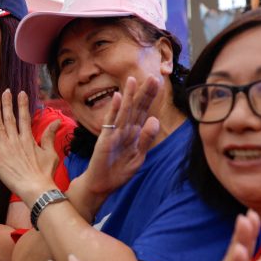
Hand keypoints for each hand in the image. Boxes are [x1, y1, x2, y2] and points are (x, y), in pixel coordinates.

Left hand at [0, 90, 60, 206]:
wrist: (35, 189)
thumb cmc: (44, 173)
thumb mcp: (51, 153)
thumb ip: (50, 136)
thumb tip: (57, 121)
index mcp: (28, 138)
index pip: (24, 116)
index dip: (22, 103)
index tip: (20, 93)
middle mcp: (15, 140)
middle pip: (9, 117)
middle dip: (7, 103)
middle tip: (6, 92)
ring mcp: (4, 148)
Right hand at [76, 76, 159, 200]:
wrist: (101, 184)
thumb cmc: (119, 171)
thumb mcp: (139, 157)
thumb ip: (147, 139)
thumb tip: (155, 119)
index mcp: (134, 133)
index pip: (144, 111)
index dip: (150, 97)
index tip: (159, 81)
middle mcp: (125, 129)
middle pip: (136, 108)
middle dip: (144, 92)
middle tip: (153, 76)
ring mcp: (114, 132)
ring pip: (124, 111)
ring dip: (129, 95)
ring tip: (132, 79)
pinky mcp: (105, 139)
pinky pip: (111, 122)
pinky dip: (113, 109)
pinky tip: (117, 97)